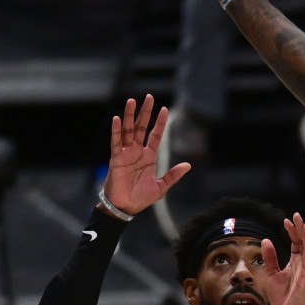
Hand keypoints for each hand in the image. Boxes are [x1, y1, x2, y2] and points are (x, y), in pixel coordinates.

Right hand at [102, 95, 190, 215]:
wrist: (126, 207)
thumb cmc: (141, 198)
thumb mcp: (161, 187)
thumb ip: (173, 175)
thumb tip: (188, 165)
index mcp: (149, 157)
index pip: (155, 135)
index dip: (160, 123)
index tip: (165, 109)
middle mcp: (137, 152)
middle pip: (141, 127)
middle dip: (146, 113)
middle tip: (149, 97)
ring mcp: (126, 153)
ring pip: (128, 130)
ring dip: (129, 116)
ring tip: (132, 101)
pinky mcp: (116, 158)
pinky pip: (116, 142)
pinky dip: (116, 131)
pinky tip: (117, 119)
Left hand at [263, 213, 304, 304]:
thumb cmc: (282, 295)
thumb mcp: (272, 273)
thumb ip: (270, 257)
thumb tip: (265, 240)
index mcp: (295, 262)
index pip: (295, 242)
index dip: (292, 231)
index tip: (286, 221)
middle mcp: (302, 264)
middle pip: (303, 242)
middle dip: (301, 229)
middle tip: (298, 216)